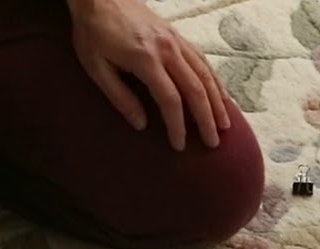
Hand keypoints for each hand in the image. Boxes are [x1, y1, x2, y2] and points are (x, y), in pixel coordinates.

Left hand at [69, 0, 230, 150]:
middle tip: (212, 143)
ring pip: (205, 73)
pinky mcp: (178, 35)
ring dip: (217, 101)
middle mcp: (167, 49)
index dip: (177, 125)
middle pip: (195, 88)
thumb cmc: (93, 33)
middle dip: (206, 118)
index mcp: (146, 58)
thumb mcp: (96, 67)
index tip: (179, 145)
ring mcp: (176, 40)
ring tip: (225, 125)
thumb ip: (119, 97)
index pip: (170, 99)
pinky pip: (203, 60)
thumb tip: (140, 124)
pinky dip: (215, 80)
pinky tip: (221, 95)